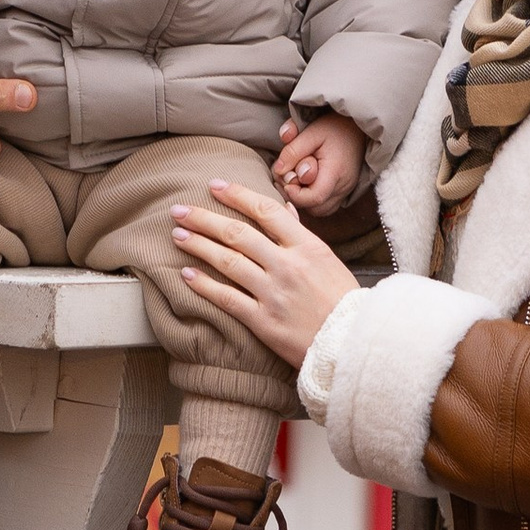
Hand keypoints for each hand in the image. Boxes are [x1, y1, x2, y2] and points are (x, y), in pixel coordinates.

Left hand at [169, 179, 359, 367]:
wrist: (351, 343)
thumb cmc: (342, 301)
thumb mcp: (328, 260)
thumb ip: (301, 234)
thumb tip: (284, 207)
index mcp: (307, 246)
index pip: (266, 211)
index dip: (236, 195)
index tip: (214, 186)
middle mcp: (288, 266)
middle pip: (238, 233)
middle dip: (204, 218)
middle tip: (179, 210)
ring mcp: (274, 293)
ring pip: (228, 262)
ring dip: (198, 245)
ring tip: (178, 235)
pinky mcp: (264, 321)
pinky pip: (227, 298)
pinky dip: (204, 285)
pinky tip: (187, 274)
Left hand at [275, 110, 366, 215]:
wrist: (359, 127)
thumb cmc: (334, 127)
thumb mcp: (311, 132)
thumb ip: (293, 150)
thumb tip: (279, 170)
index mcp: (336, 171)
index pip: (314, 197)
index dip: (294, 193)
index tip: (285, 178)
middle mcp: (344, 186)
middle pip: (315, 208)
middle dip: (296, 196)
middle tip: (289, 176)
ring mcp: (346, 191)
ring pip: (320, 210)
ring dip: (304, 200)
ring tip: (298, 179)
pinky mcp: (346, 192)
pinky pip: (327, 207)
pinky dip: (313, 200)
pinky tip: (307, 184)